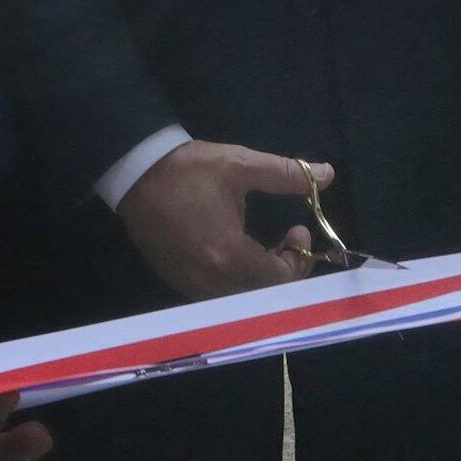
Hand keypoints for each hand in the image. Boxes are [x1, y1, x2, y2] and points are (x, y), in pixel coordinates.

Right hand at [118, 141, 329, 300]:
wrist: (133, 171)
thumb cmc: (189, 169)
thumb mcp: (241, 165)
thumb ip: (287, 174)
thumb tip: (327, 175)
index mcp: (228, 254)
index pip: (279, 278)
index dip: (298, 258)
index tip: (297, 229)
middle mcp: (210, 279)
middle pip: (262, 293)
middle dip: (283, 268)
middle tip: (287, 238)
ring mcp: (189, 283)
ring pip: (239, 296)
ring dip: (259, 276)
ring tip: (264, 246)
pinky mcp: (175, 279)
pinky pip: (216, 292)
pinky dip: (235, 278)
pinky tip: (235, 252)